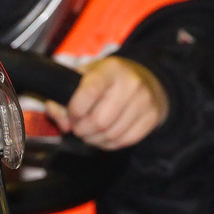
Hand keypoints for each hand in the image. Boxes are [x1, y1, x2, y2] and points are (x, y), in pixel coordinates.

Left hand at [45, 56, 168, 149]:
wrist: (147, 80)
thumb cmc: (108, 81)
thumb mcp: (83, 79)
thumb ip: (61, 99)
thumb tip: (64, 124)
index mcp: (109, 69)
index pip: (89, 92)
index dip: (75, 110)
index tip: (73, 113)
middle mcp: (130, 83)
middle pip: (99, 121)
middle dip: (82, 130)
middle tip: (79, 128)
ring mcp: (144, 101)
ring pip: (111, 135)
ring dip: (94, 140)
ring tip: (90, 133)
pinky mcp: (152, 117)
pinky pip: (124, 141)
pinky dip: (109, 144)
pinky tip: (104, 136)